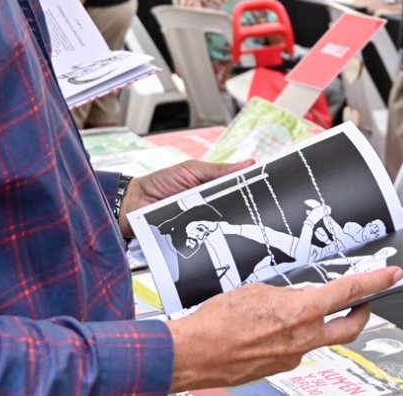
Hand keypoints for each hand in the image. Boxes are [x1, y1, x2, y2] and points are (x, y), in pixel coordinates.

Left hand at [118, 160, 252, 239]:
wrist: (132, 205)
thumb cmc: (159, 184)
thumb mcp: (191, 171)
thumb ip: (218, 170)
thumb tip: (248, 163)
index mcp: (212, 186)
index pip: (238, 187)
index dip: (253, 188)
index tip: (270, 188)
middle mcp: (209, 205)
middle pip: (234, 209)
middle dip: (244, 209)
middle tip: (261, 209)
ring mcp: (202, 222)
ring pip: (223, 226)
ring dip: (228, 224)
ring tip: (238, 221)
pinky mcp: (193, 238)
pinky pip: (208, 240)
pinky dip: (214, 239)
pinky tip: (222, 237)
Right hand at [167, 268, 402, 390]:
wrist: (194, 353)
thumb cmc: (218, 321)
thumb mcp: (258, 290)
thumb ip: (287, 294)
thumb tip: (298, 298)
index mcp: (302, 312)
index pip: (350, 292)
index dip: (376, 282)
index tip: (392, 275)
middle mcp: (304, 338)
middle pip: (350, 327)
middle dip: (362, 313)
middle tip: (363, 303)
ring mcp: (293, 357)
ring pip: (319, 338)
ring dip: (316, 324)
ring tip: (292, 311)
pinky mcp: (280, 368)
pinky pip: (295, 349)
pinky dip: (291, 336)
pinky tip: (269, 329)